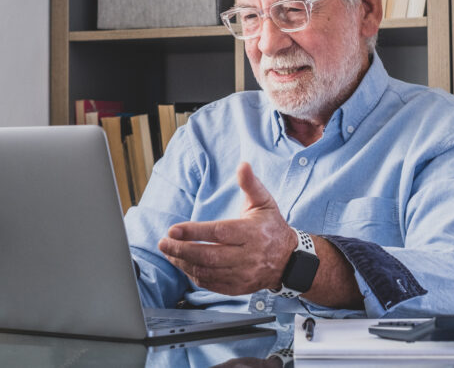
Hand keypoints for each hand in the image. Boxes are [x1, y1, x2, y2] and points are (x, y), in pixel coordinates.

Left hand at [158, 162, 295, 295]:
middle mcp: (247, 256)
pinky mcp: (239, 287)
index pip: (218, 233)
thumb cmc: (272, 227)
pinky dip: (194, 276)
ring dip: (183, 263)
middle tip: (163, 243)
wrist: (290, 260)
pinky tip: (183, 265)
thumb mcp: (264, 202)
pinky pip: (212, 284)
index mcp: (252, 233)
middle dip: (181, 250)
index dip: (194, 231)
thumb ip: (250, 184)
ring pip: (207, 272)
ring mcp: (243, 274)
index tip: (174, 229)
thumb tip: (243, 166)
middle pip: (209, 256)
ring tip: (169, 253)